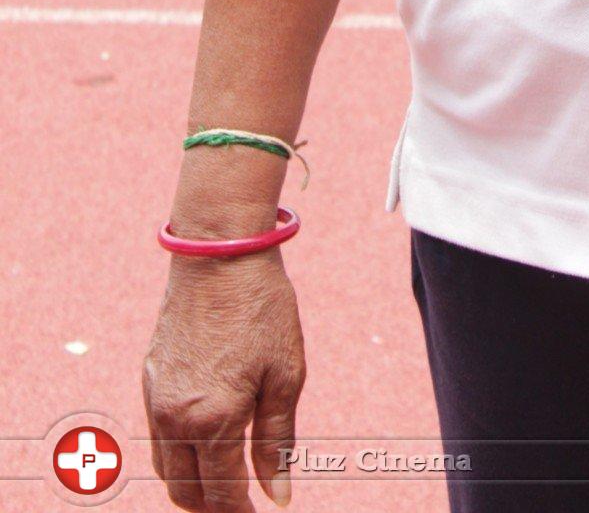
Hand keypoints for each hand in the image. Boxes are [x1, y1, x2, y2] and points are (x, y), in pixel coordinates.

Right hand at [143, 250, 304, 510]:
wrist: (219, 254)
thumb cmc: (261, 309)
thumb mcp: (285, 375)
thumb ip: (276, 442)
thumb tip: (277, 496)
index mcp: (213, 421)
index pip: (222, 495)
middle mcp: (175, 418)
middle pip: (186, 492)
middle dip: (212, 508)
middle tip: (242, 504)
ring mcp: (156, 399)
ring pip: (166, 469)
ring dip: (192, 485)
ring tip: (225, 483)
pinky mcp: (150, 379)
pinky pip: (158, 437)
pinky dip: (177, 454)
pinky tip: (204, 444)